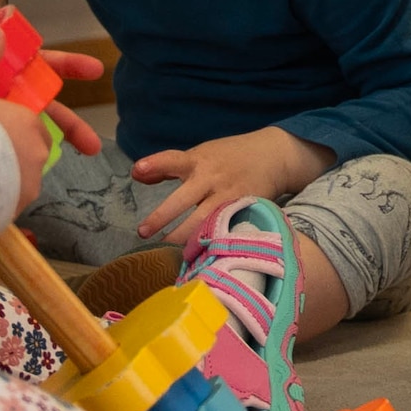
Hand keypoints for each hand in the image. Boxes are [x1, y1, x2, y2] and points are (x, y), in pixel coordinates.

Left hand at [0, 18, 102, 173]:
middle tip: (91, 145)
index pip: (41, 63)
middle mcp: (8, 95)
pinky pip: (15, 157)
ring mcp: (2, 122)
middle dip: (71, 124)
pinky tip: (25, 183)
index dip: (67, 65)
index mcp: (4, 67)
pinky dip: (24, 170)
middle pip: (47, 108)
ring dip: (54, 151)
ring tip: (70, 171)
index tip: (93, 70)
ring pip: (36, 136)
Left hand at [132, 122, 337, 246]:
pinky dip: (208, 243)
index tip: (137, 170)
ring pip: (201, 222)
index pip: (174, 160)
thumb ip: (168, 166)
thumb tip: (136, 176)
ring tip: (164, 251)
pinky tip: (196, 256)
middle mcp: (212, 178)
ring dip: (182, 238)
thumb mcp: (200, 154)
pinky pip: (221, 231)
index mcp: (199, 160)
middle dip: (162, 217)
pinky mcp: (242, 211)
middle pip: (183, 200)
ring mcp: (228, 197)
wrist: (273, 156)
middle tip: (143, 233)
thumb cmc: (228, 157)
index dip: (156, 164)